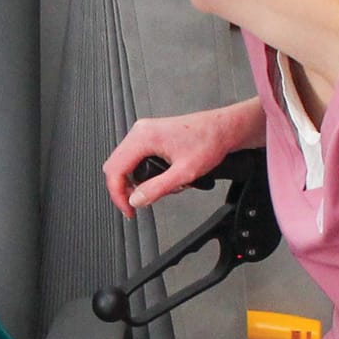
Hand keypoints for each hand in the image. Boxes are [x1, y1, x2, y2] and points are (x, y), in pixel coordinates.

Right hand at [101, 101, 260, 217]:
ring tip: (152, 191)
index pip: (115, 169)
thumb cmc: (209, 141)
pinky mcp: (151, 135)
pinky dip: (140, 173)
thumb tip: (136, 200)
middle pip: (115, 165)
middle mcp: (141, 131)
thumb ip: (157, 188)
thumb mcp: (184, 172)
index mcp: (144, 137)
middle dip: (123, 189)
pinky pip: (134, 157)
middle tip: (135, 205)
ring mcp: (145, 132)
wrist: (224, 128)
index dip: (118, 194)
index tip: (128, 209)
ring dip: (134, 181)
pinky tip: (156, 180)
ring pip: (124, 162)